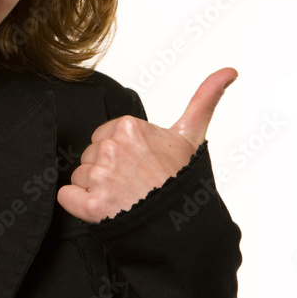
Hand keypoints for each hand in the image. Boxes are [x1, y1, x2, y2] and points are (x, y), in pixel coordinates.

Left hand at [57, 68, 236, 222]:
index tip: (139, 166)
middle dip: (106, 171)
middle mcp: (111, 148)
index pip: (103, 138)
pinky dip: (78, 204)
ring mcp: (100, 176)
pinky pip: (66, 196)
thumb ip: (205, 98)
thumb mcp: (192, 136)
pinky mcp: (91, 204)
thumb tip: (230, 70)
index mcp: (129, 127)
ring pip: (79, 177)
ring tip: (123, 198)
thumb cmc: (184, 182)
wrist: (185, 227)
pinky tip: (102, 208)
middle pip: (90, 156)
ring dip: (95, 190)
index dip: (118, 154)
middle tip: (133, 184)